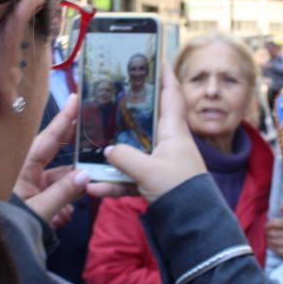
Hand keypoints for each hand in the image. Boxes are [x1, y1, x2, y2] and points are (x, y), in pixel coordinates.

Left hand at [14, 94, 90, 224]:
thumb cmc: (10, 226)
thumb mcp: (39, 210)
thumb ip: (64, 193)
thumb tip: (86, 175)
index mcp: (23, 167)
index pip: (48, 139)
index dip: (63, 120)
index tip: (75, 99)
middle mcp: (26, 173)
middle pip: (55, 154)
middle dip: (73, 149)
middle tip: (91, 128)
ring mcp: (31, 188)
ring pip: (59, 179)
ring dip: (71, 188)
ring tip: (80, 196)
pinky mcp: (35, 202)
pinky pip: (54, 196)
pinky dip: (63, 205)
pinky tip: (62, 218)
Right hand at [95, 67, 206, 203]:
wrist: (192, 226)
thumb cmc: (179, 190)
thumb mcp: (149, 171)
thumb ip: (125, 157)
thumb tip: (108, 149)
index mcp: (174, 131)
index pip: (171, 94)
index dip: (164, 74)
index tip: (154, 57)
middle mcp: (168, 143)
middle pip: (145, 120)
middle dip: (127, 110)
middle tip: (109, 96)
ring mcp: (160, 163)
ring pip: (133, 152)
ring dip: (113, 155)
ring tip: (90, 151)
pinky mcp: (154, 183)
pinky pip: (129, 178)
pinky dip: (114, 183)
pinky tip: (95, 188)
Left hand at [266, 205, 282, 257]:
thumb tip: (281, 207)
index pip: (276, 223)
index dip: (268, 224)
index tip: (266, 225)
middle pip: (273, 233)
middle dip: (267, 232)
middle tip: (265, 232)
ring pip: (274, 241)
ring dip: (268, 240)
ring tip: (267, 238)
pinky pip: (278, 250)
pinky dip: (272, 247)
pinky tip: (271, 245)